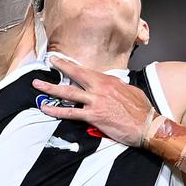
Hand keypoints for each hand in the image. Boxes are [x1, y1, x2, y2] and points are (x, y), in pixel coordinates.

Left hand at [32, 60, 154, 147]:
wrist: (148, 125)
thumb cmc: (142, 110)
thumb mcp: (130, 91)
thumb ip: (117, 86)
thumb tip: (111, 85)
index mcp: (109, 81)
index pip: (86, 70)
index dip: (72, 65)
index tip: (61, 60)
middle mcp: (100, 88)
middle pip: (75, 75)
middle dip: (60, 67)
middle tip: (49, 62)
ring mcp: (95, 101)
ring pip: (68, 92)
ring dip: (50, 88)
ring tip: (37, 85)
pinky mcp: (93, 116)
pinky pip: (71, 112)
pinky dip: (56, 109)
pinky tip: (46, 107)